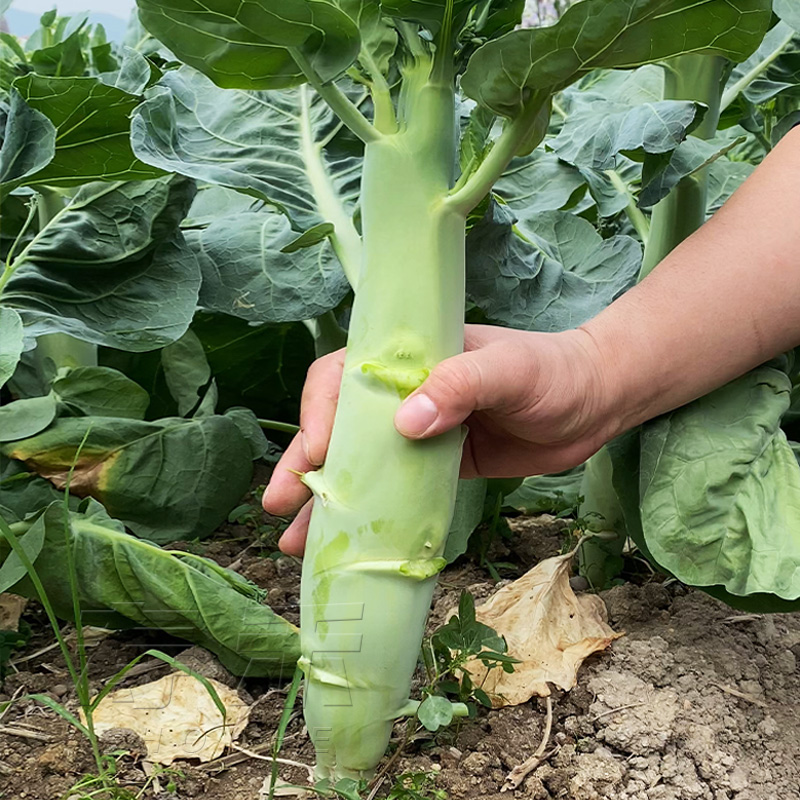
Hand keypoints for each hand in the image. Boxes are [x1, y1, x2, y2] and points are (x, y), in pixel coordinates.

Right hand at [263, 324, 614, 554]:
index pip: (344, 376)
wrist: (595, 402)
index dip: (321, 411)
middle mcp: (404, 392)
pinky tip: (346, 543)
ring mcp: (419, 432)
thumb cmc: (552, 372)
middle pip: (338, 426)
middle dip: (305, 462)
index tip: (321, 451)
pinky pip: (393, 489)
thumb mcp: (508, 370)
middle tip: (280, 502)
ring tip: (294, 539)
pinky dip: (369, 514)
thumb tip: (404, 424)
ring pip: (359, 463)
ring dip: (326, 498)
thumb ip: (459, 387)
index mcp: (410, 356)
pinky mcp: (437, 465)